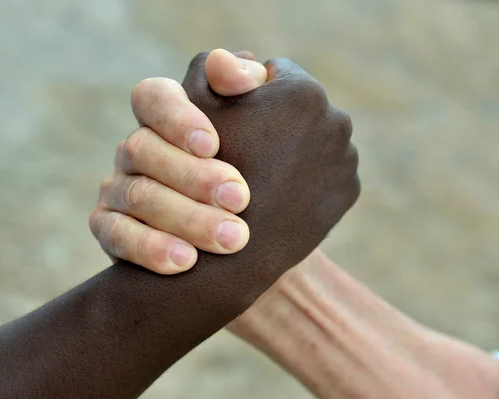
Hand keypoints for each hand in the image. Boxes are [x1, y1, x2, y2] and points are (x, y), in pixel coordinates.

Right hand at [90, 49, 266, 273]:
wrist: (252, 242)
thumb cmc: (260, 179)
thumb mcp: (265, 132)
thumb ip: (249, 91)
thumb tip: (226, 65)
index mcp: (166, 118)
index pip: (153, 97)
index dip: (176, 117)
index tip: (213, 143)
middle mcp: (137, 148)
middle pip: (143, 149)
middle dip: (192, 176)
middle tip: (240, 198)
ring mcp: (119, 188)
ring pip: (137, 195)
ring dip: (184, 217)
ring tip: (231, 238)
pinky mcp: (111, 229)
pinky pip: (117, 235)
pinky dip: (150, 248)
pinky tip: (186, 262)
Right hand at [181, 52, 358, 279]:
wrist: (232, 246)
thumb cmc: (204, 171)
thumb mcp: (193, 109)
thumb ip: (210, 68)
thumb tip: (242, 57)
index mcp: (301, 91)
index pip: (272, 73)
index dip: (245, 93)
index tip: (232, 116)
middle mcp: (335, 120)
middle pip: (297, 105)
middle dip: (274, 119)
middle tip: (247, 143)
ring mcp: (346, 158)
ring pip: (312, 138)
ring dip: (291, 147)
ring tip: (261, 169)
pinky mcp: (348, 189)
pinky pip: (324, 168)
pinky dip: (306, 175)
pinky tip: (279, 190)